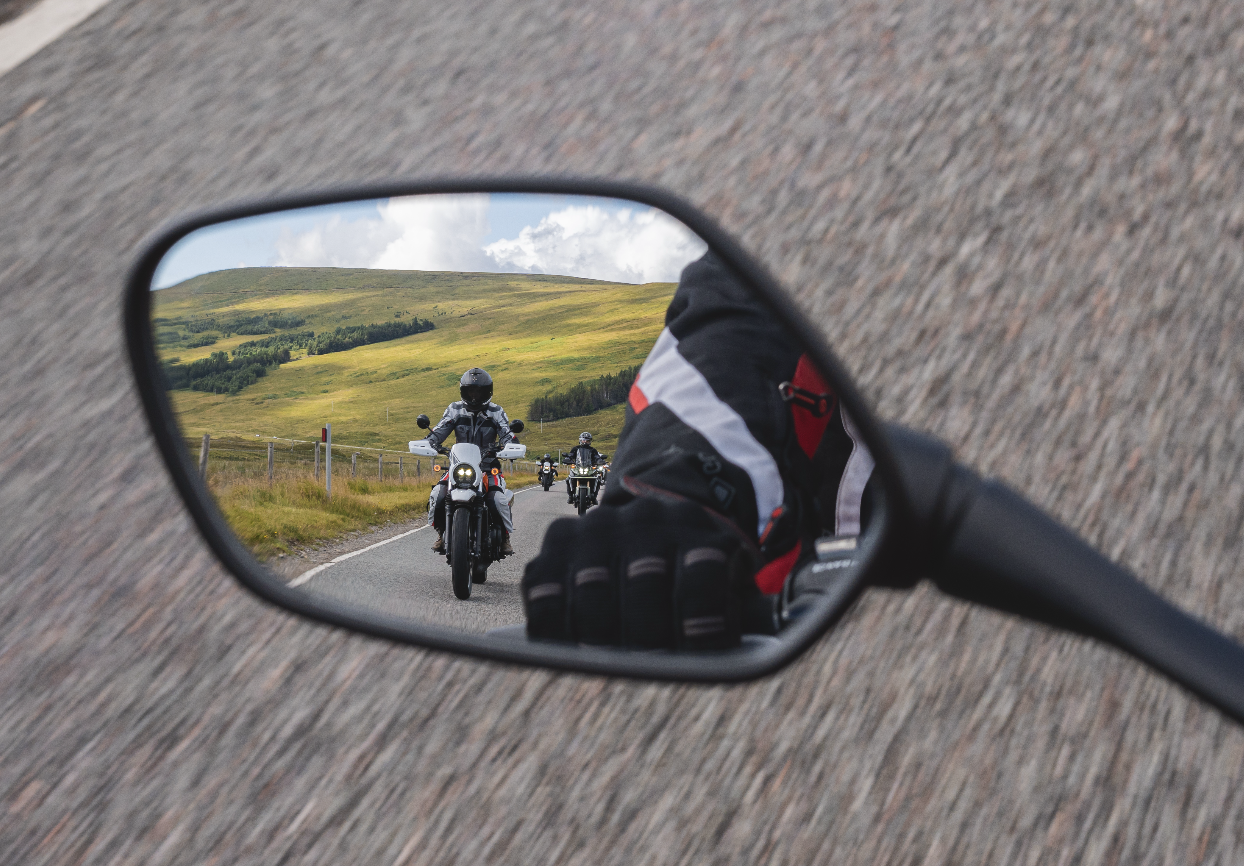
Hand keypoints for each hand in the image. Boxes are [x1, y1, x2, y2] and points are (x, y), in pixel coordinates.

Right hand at [522, 495, 769, 649]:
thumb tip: (727, 666)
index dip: (703, 623)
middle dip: (648, 638)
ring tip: (609, 669)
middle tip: (651, 672)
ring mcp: (599, 526)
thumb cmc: (696, 577)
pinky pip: (541, 586)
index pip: (702, 574)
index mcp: (699, 530)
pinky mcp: (559, 540)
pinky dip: (551, 627)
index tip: (704, 658)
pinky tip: (566, 651)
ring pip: (591, 586)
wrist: (659, 528)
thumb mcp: (728, 588)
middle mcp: (647, 519)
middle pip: (644, 581)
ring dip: (600, 638)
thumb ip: (733, 617)